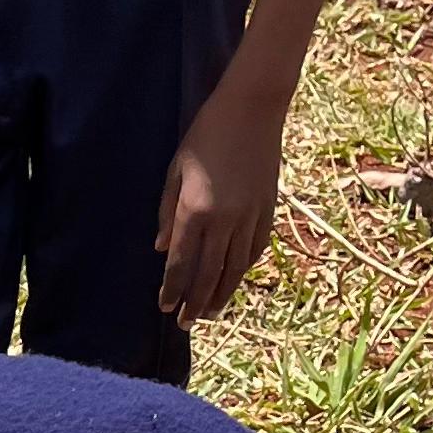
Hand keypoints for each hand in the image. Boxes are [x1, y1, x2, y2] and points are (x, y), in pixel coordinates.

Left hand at [156, 77, 284, 325]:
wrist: (253, 109)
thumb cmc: (206, 134)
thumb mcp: (176, 170)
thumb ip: (167, 211)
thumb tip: (163, 249)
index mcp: (195, 211)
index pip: (181, 264)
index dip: (172, 290)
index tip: (165, 308)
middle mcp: (223, 221)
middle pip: (208, 274)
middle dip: (195, 303)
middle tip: (186, 324)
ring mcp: (250, 216)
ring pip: (235, 268)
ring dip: (221, 294)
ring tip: (211, 313)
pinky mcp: (269, 209)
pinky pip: (256, 249)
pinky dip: (244, 269)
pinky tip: (235, 280)